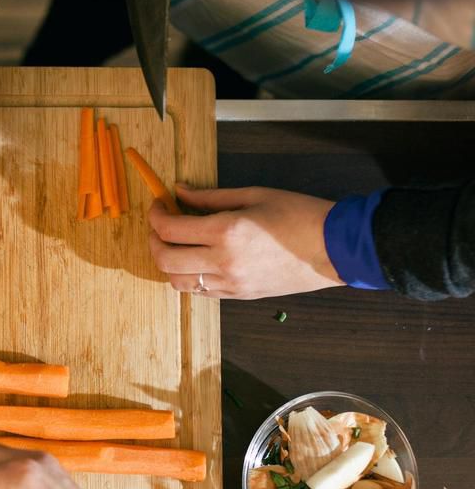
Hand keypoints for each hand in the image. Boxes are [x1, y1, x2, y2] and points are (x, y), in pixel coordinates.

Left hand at [147, 186, 342, 299]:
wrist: (335, 248)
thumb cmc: (299, 215)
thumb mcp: (253, 195)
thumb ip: (210, 197)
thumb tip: (180, 192)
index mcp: (226, 233)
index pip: (170, 230)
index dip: (156, 216)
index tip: (159, 204)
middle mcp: (223, 262)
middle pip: (165, 260)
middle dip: (153, 241)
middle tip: (159, 225)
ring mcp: (231, 284)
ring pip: (178, 282)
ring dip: (167, 263)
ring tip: (175, 244)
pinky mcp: (239, 296)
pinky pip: (200, 292)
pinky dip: (188, 277)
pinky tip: (195, 260)